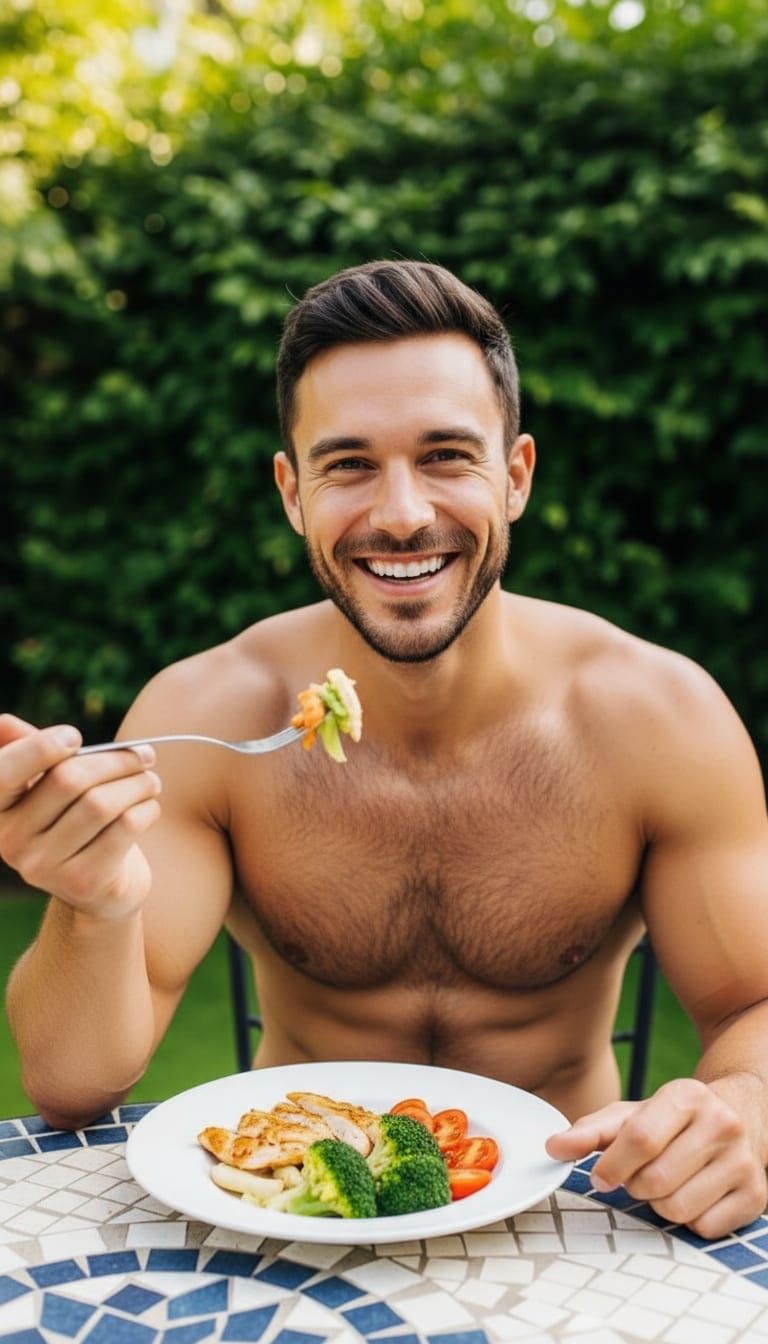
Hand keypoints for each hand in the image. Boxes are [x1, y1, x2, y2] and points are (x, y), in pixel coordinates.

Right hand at [0, 713, 161, 919]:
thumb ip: (28, 752)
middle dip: (116, 760)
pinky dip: (147, 809)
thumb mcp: (46, 787)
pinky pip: (124, 828)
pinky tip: (150, 807)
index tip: (75, 737)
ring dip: (138, 783)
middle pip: (69, 780)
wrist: (101, 886)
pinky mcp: (83, 882)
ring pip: (101, 803)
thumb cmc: (73, 820)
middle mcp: (11, 841)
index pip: (4, 771)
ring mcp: (45, 866)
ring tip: (151, 780)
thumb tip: (4, 723)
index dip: (40, 747)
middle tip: (145, 755)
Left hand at [545, 1077, 767, 1238]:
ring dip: (661, 1205)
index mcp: (687, 1096)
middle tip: (640, 1176)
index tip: (600, 1177)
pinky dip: (691, 1220)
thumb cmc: (673, 1119)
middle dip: (636, 1186)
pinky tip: (694, 1195)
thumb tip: (552, 1148)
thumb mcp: (633, 1114)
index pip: (640, 1139)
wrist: (738, 1114)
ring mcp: (743, 1161)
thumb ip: (591, 1131)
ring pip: (679, 1209)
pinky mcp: (757, 1195)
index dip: (612, 1166)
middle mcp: (721, 1124)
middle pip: (656, 1180)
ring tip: (667, 1183)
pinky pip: (705, 1228)